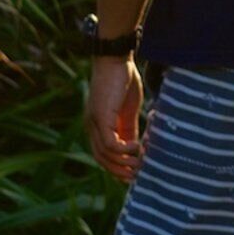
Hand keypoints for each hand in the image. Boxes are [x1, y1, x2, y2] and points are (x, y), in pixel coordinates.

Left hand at [88, 57, 145, 180]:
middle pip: (101, 159)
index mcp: (96, 125)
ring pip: (105, 155)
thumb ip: (129, 128)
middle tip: (138, 176)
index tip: (132, 174)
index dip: (116, 167)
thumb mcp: (128, 110)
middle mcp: (91, 126)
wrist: (116, 58)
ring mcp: (94, 122)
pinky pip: (111, 144)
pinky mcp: (101, 117)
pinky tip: (139, 147)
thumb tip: (136, 148)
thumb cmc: (123, 80)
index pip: (102, 155)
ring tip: (142, 164)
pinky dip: (125, 150)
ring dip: (124, 163)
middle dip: (119, 170)